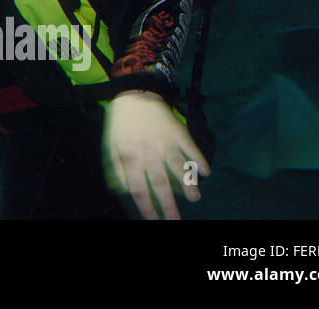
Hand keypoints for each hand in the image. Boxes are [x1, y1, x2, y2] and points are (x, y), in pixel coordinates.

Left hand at [102, 89, 208, 219]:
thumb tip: (124, 192)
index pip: (139, 188)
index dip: (147, 207)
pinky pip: (191, 148)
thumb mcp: (112, 147)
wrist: (134, 96)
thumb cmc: (121, 126)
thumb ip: (118, 170)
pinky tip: (206, 172)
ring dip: (188, 183)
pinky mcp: (178, 132)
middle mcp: (149, 152)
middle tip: (176, 221)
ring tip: (195, 198)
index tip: (154, 220)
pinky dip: (199, 160)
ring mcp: (166, 142)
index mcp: (131, 157)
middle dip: (169, 205)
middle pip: (160, 183)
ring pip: (178, 166)